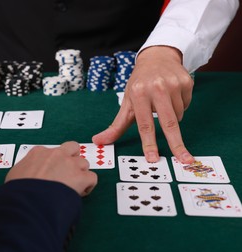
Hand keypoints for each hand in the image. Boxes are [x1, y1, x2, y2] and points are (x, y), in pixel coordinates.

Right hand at [5, 141, 97, 195]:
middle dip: (72, 159)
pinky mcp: (80, 177)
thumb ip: (24, 169)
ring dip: (80, 173)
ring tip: (72, 187)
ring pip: (84, 163)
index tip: (52, 173)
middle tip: (67, 174)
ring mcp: (70, 164)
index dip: (54, 162)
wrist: (27, 200)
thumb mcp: (15, 174)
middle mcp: (57, 154)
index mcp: (39, 152)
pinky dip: (88, 185)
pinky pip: (92, 178)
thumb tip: (26, 175)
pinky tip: (80, 193)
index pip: (53, 151)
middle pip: (73, 149)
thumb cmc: (17, 190)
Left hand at [93, 46, 194, 163]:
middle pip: (169, 123)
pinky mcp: (187, 81)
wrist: (157, 58)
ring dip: (172, 118)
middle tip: (186, 160)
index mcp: (138, 94)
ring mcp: (173, 84)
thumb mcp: (126, 102)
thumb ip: (116, 125)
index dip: (148, 143)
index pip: (144, 124)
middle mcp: (156, 87)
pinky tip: (172, 96)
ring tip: (163, 103)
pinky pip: (186, 105)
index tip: (153, 158)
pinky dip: (180, 106)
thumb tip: (98, 141)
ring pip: (178, 116)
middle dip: (177, 144)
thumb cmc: (139, 84)